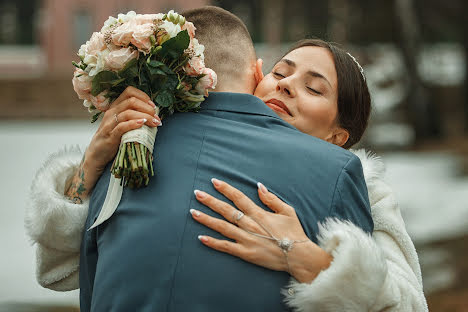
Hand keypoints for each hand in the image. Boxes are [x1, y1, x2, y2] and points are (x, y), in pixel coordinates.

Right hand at [85, 86, 161, 172]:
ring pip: (128, 113)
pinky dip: (133, 124)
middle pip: (131, 101)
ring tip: (154, 122)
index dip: (143, 96)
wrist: (97, 154)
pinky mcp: (110, 135)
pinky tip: (141, 124)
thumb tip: (154, 114)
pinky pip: (121, 126)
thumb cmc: (113, 138)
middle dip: (147, 108)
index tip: (153, 106)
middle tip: (156, 117)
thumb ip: (134, 116)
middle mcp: (112, 112)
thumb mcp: (122, 123)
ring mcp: (109, 123)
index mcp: (116, 107)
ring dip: (144, 116)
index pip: (129, 92)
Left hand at [191, 179, 332, 282]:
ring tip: (193, 212)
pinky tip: (201, 237)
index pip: (238, 198)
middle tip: (197, 193)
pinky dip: (213, 242)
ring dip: (207, 219)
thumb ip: (271, 199)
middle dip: (210, 201)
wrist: (299, 256)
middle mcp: (250, 225)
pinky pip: (226, 247)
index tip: (214, 181)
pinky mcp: (246, 253)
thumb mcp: (287, 211)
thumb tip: (258, 186)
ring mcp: (246, 239)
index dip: (226, 189)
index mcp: (259, 213)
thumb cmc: (294, 233)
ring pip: (222, 227)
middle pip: (226, 210)